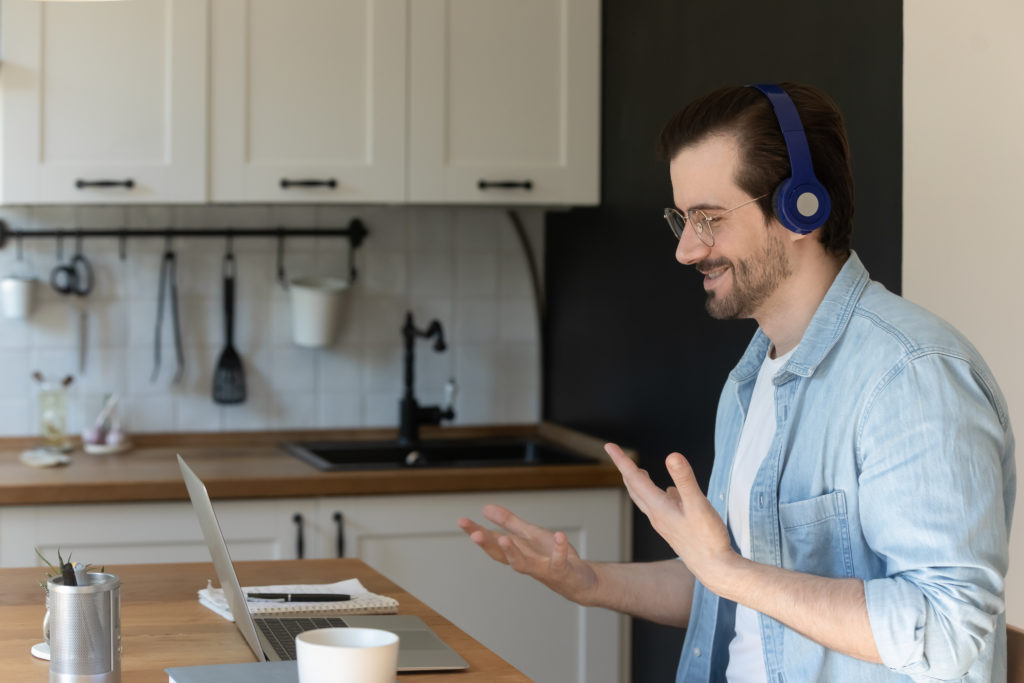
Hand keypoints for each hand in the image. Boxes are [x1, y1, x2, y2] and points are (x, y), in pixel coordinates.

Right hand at [458, 504, 599, 604]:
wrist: (580, 581)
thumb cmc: (552, 557)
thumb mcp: (529, 535)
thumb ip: (508, 523)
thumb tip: (485, 508)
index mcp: (516, 551)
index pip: (493, 541)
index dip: (477, 532)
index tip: (461, 521)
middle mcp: (525, 562)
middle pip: (502, 555)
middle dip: (489, 544)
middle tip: (474, 534)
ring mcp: (542, 568)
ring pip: (524, 564)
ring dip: (514, 552)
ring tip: (504, 538)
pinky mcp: (562, 570)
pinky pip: (559, 560)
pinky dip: (559, 549)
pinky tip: (559, 535)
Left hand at [604, 442, 735, 589]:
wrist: (714, 570)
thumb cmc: (707, 540)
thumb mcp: (698, 505)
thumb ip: (685, 480)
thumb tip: (672, 455)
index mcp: (658, 507)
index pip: (634, 478)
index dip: (621, 460)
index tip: (608, 446)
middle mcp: (657, 516)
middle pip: (635, 489)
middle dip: (626, 470)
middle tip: (618, 455)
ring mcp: (665, 524)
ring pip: (646, 499)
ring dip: (639, 484)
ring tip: (638, 472)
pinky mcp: (675, 529)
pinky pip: (661, 508)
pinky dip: (659, 496)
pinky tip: (671, 494)